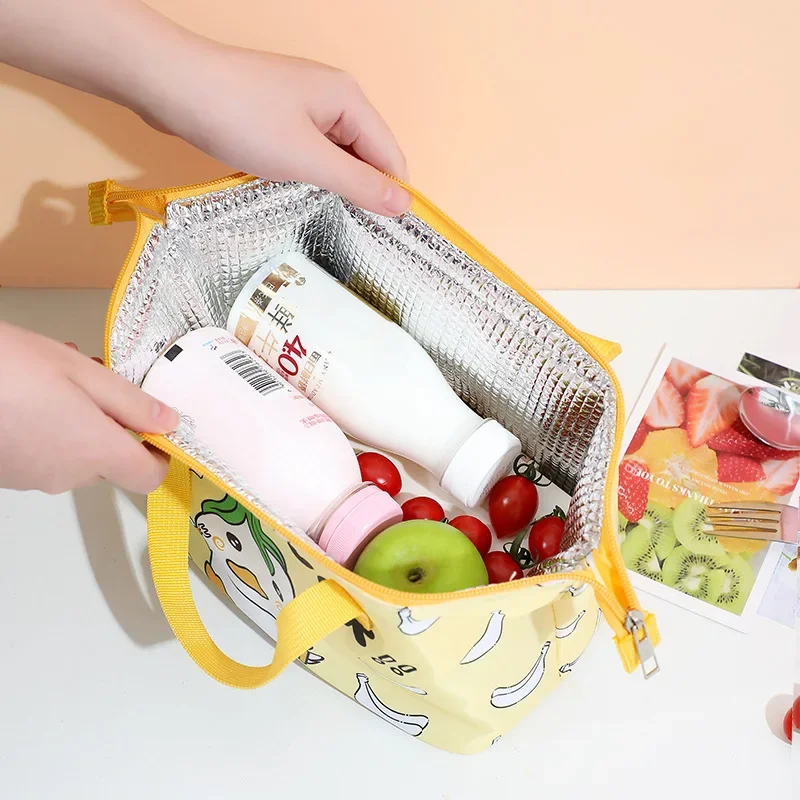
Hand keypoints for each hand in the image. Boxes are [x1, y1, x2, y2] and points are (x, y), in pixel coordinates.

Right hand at [0, 323, 178, 494]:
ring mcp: (32, 480)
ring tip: (52, 380)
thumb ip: (132, 403)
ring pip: (74, 457)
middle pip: (109, 462)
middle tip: (92, 381)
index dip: (158, 455)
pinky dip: (45, 432)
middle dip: (109, 425)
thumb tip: (169, 423)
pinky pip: (42, 457)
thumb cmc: (9, 367)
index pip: (147, 477)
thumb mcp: (82, 372)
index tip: (155, 428)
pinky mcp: (6, 476)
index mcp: (95, 452)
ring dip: (76, 424)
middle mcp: (67, 476)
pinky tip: (26, 397)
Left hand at [1, 1, 410, 216]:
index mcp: (350, 99)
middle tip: (354, 240)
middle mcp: (333, 98)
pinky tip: (296, 200)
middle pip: (365, 156)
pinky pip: (307, 153)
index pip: (390, 156)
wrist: (171, 86)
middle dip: (361, 194)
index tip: (386, 240)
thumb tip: (403, 204)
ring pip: (334, 157)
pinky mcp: (277, 116)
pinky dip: (307, 177)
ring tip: (326, 225)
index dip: (391, 197)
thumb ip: (357, 183)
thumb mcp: (306, 159)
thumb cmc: (240, 117)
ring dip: (331, 188)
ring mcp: (303, 105)